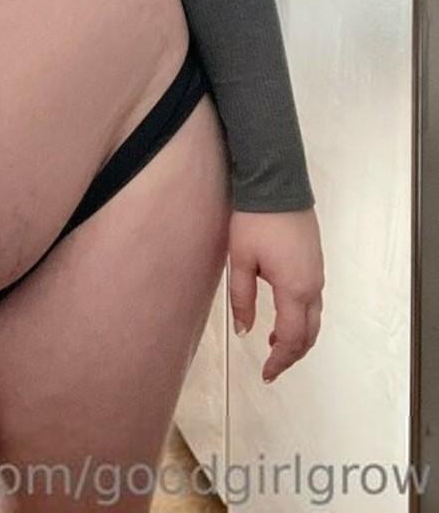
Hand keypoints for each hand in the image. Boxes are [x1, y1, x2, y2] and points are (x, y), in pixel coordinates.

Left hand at [227, 206, 323, 382]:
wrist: (276, 184)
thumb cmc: (254, 221)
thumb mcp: (240, 260)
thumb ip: (242, 298)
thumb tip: (245, 331)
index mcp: (294, 290)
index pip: (292, 339)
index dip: (279, 361)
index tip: (266, 374)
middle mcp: (312, 286)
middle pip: (310, 333)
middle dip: (292, 355)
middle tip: (272, 367)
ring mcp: (317, 273)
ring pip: (315, 318)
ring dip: (299, 337)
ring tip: (274, 345)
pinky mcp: (315, 261)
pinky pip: (314, 301)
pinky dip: (302, 318)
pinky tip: (283, 315)